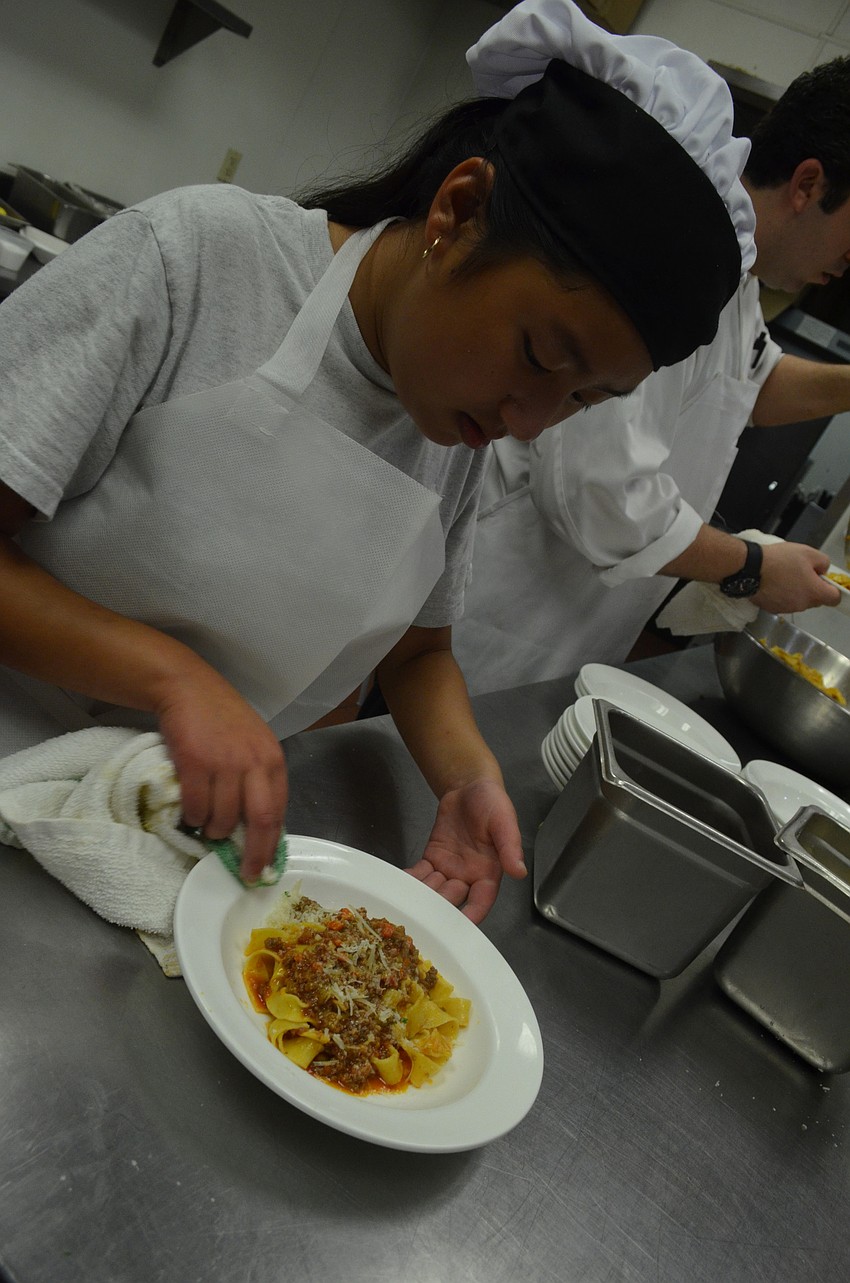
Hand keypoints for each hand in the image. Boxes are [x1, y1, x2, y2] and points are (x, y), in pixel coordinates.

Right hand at [155, 671, 287, 883]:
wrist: (189, 688)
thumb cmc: (223, 718)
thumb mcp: (254, 744)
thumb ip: (260, 778)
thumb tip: (260, 825)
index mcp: (273, 760)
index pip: (278, 811)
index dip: (272, 845)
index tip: (266, 867)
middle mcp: (254, 762)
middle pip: (260, 820)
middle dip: (254, 854)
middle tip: (246, 874)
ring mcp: (224, 762)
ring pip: (223, 817)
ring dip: (214, 831)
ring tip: (209, 828)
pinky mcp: (195, 762)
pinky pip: (195, 806)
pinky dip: (193, 818)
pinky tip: (191, 815)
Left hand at [406, 779, 526, 923]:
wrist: (469, 786)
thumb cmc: (493, 802)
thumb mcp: (504, 821)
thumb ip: (510, 846)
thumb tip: (519, 871)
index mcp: (489, 872)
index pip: (482, 900)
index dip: (472, 914)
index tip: (460, 925)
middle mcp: (468, 876)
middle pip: (453, 899)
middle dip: (439, 906)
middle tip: (423, 912)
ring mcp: (448, 869)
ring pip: (434, 889)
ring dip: (422, 896)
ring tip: (407, 901)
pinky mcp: (432, 859)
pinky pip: (421, 874)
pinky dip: (411, 880)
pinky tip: (400, 884)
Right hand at [752, 542, 839, 614]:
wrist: (750, 568)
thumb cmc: (779, 560)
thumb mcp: (808, 552)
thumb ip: (823, 562)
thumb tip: (822, 571)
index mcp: (814, 592)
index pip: (834, 599)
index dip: (831, 588)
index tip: (823, 580)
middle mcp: (802, 605)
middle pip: (815, 600)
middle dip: (811, 588)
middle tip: (801, 573)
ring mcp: (786, 609)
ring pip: (798, 601)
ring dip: (795, 592)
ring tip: (784, 576)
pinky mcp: (772, 609)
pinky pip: (783, 603)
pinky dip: (781, 595)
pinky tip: (773, 583)